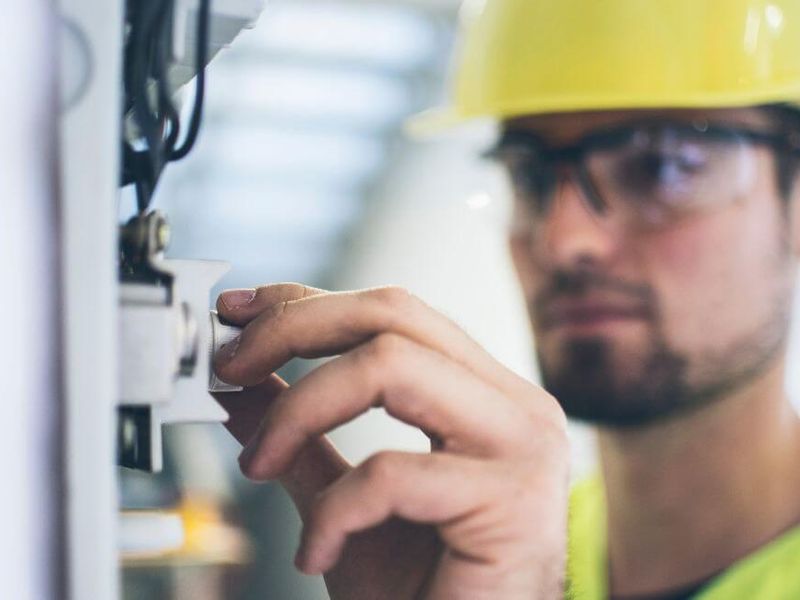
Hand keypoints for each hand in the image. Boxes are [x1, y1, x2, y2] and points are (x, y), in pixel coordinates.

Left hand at [213, 284, 569, 599]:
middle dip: (294, 329)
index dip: (310, 301)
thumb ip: (302, 437)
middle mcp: (513, 406)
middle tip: (229, 366)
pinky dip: (332, 510)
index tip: (240, 313)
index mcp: (484, 395)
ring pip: (392, 365)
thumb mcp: (343, 498)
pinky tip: (315, 552)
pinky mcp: (512, 504)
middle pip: (394, 314)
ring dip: (301, 408)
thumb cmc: (423, 593)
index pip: (393, 312)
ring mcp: (522, 447)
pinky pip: (391, 474)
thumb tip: (240, 387)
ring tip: (259, 462)